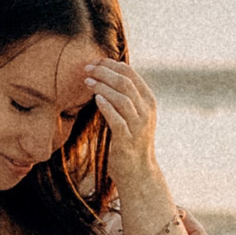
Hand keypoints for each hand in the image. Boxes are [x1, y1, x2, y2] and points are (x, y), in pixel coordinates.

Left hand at [85, 60, 162, 182]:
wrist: (139, 172)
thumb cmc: (132, 141)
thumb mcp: (134, 115)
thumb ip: (126, 97)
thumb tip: (107, 75)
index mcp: (148, 101)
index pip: (131, 73)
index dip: (111, 64)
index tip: (94, 62)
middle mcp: (146, 111)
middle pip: (125, 82)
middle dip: (104, 72)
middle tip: (87, 69)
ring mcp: (138, 126)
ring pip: (122, 98)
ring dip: (102, 86)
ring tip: (87, 81)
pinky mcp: (127, 140)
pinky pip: (117, 120)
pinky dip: (107, 107)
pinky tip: (96, 100)